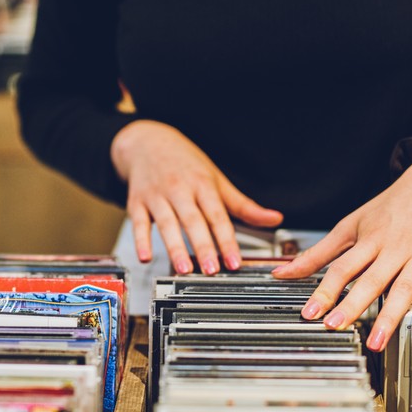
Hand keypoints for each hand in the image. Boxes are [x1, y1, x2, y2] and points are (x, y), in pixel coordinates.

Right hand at [111, 120, 283, 273]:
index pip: (218, 216)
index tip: (234, 262)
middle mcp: (180, 189)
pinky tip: (145, 257)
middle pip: (193, 220)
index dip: (227, 240)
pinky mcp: (136, 201)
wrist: (148, 142)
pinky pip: (138, 222)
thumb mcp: (217, 180)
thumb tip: (274, 218)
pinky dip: (140, 240)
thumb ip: (243, 205)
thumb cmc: (186, 164)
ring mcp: (157, 195)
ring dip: (174, 246)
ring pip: (166, 222)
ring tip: (183, 268)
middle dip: (203, 246)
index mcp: (203, 185)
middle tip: (211, 269)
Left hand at [272, 157, 411, 351]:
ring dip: (391, 314)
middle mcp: (396, 247)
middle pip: (372, 279)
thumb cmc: (390, 207)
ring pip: (407, 285)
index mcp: (370, 239)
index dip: (325, 290)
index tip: (310, 312)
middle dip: (353, 304)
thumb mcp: (350, 225)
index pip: (343, 268)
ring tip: (376, 340)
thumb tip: (282, 273)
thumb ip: (318, 254)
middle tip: (335, 326)